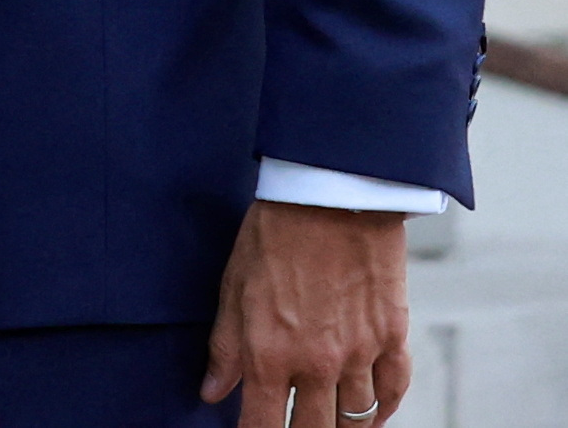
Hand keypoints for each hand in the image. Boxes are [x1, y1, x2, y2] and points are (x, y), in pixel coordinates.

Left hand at [203, 199, 412, 425]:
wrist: (330, 199)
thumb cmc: (274, 235)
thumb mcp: (232, 288)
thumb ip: (224, 347)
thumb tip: (211, 391)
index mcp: (269, 353)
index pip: (261, 425)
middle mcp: (316, 363)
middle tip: (291, 426)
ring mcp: (359, 353)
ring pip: (357, 421)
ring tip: (328, 425)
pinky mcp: (392, 337)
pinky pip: (393, 392)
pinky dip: (384, 411)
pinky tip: (372, 415)